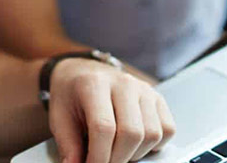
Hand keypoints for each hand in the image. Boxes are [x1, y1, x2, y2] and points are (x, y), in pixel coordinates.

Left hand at [47, 58, 175, 162]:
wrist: (82, 72)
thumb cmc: (71, 95)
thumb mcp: (59, 117)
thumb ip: (68, 145)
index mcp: (94, 84)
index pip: (104, 128)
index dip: (99, 157)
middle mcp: (123, 83)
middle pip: (132, 133)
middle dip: (117, 159)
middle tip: (103, 162)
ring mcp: (144, 89)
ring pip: (152, 134)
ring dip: (135, 154)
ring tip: (117, 152)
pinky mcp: (157, 98)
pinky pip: (167, 129)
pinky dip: (154, 145)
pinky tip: (135, 144)